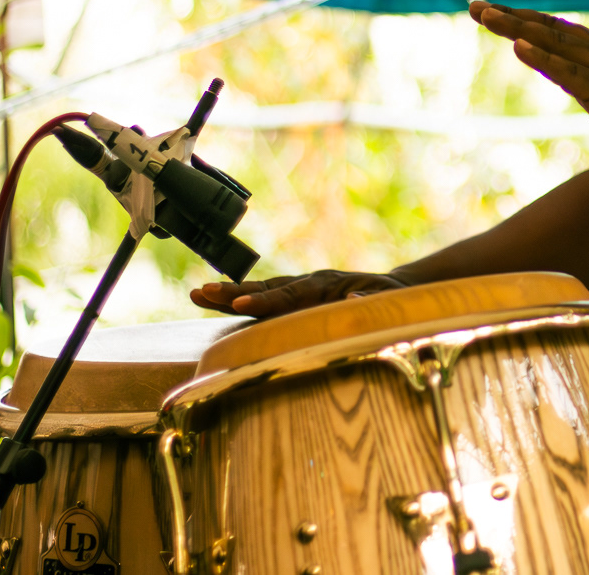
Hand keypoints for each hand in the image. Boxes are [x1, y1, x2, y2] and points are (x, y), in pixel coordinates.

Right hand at [191, 270, 406, 317]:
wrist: (391, 286)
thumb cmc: (390, 297)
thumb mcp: (388, 300)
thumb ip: (372, 301)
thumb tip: (356, 300)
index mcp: (326, 285)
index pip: (289, 295)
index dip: (265, 302)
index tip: (239, 305)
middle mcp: (308, 283)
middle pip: (265, 289)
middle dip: (232, 292)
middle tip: (200, 293)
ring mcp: (301, 288)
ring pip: (260, 291)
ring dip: (229, 295)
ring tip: (197, 295)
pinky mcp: (297, 296)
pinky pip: (266, 298)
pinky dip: (241, 300)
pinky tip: (217, 304)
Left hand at [469, 1, 588, 190]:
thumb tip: (566, 76)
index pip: (558, 30)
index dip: (523, 18)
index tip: (490, 10)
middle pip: (551, 29)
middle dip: (511, 15)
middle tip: (474, 3)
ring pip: (555, 44)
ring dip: (518, 27)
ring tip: (485, 15)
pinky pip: (571, 75)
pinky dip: (544, 58)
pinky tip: (519, 46)